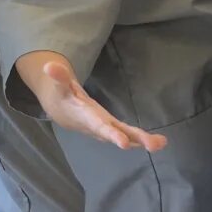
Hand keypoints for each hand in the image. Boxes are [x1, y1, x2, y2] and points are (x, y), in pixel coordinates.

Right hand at [38, 59, 166, 151]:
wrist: (60, 110)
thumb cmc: (61, 95)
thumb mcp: (59, 85)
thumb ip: (58, 76)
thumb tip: (49, 66)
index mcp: (87, 117)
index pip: (100, 126)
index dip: (111, 134)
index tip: (123, 142)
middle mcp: (99, 126)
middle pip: (119, 134)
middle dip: (135, 139)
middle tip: (152, 146)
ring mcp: (107, 128)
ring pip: (127, 136)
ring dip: (143, 141)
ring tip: (162, 143)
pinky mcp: (112, 127)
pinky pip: (129, 134)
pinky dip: (142, 138)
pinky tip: (158, 141)